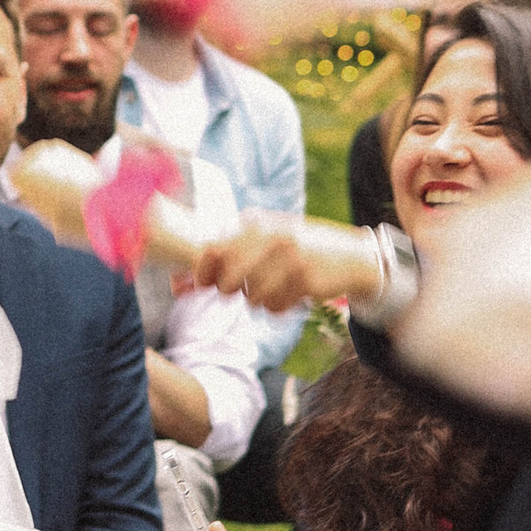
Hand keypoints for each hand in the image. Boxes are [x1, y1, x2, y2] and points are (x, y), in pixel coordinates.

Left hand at [188, 217, 380, 313]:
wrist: (354, 256)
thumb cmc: (300, 250)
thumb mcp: (265, 240)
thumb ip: (227, 256)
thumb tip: (176, 285)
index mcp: (256, 223)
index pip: (212, 251)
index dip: (199, 275)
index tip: (192, 287)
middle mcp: (270, 236)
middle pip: (228, 280)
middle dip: (231, 290)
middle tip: (244, 288)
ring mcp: (289, 257)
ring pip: (251, 298)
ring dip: (260, 299)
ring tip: (277, 285)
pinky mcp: (305, 279)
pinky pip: (274, 307)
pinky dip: (279, 307)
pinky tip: (293, 293)